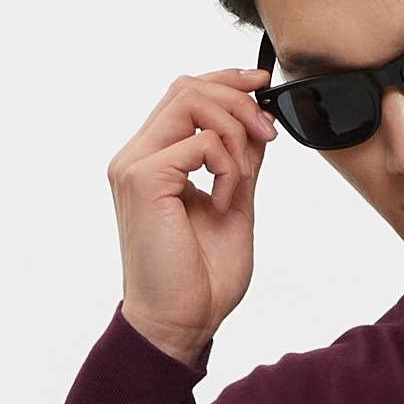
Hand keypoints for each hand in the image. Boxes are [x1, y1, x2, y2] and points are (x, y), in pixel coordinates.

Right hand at [108, 65, 278, 364]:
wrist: (181, 324)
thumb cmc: (201, 280)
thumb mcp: (234, 206)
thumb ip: (240, 163)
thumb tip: (258, 125)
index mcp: (153, 160)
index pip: (184, 94)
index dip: (224, 80)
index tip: (261, 85)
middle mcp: (136, 157)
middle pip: (187, 87)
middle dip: (238, 102)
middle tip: (269, 135)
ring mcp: (135, 166)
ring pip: (189, 101)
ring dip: (234, 131)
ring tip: (245, 178)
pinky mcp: (143, 179)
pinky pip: (199, 143)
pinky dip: (227, 167)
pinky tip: (227, 202)